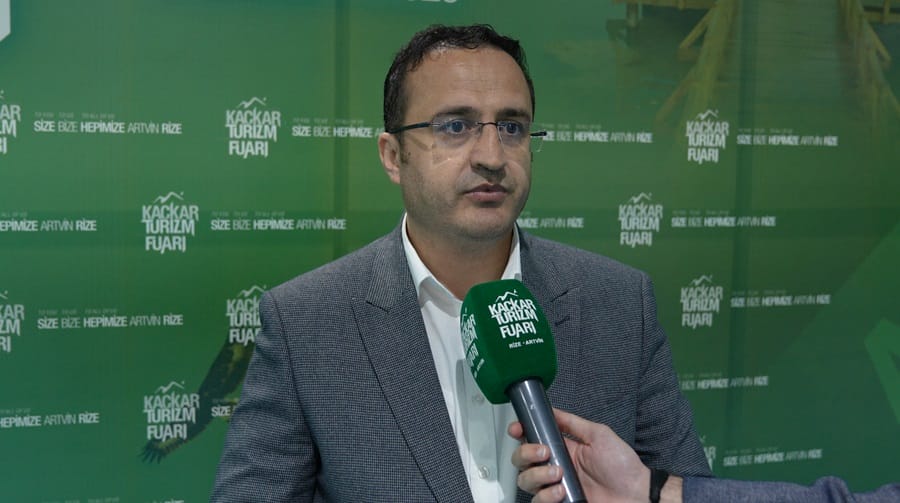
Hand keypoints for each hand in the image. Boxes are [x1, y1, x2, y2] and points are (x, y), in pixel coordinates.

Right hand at [508, 409, 650, 502]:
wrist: (635, 494)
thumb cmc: (622, 466)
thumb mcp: (598, 435)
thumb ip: (573, 423)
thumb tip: (552, 411)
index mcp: (563, 448)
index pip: (531, 438)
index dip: (520, 432)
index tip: (517, 429)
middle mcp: (555, 466)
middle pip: (521, 459)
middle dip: (526, 453)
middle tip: (544, 452)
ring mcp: (555, 486)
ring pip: (525, 480)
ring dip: (537, 475)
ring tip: (558, 474)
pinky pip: (537, 500)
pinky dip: (546, 495)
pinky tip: (561, 491)